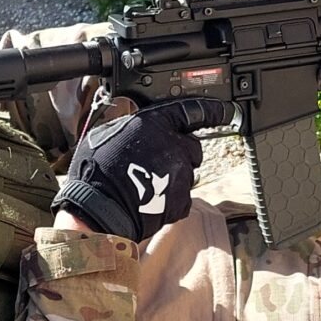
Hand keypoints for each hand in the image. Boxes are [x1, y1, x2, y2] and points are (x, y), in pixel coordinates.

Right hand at [50, 97, 235, 241]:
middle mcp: (173, 146)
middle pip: (192, 147)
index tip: (226, 110)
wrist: (98, 210)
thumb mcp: (105, 134)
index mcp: (154, 124)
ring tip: (147, 186)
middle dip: (180, 154)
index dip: (211, 110)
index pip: (190, 111)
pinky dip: (171, 200)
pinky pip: (183, 197)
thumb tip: (135, 128)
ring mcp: (180, 174)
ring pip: (188, 174)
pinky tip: (150, 200)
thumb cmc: (95, 172)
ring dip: (174, 178)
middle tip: (157, 163)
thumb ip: (129, 127)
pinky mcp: (181, 200)